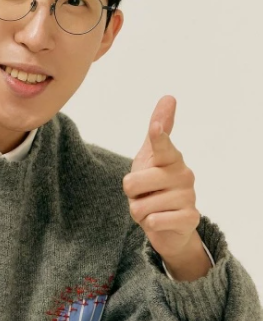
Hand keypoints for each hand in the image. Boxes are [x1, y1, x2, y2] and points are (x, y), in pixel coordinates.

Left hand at [122, 95, 200, 261]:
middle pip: (131, 183)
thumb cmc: (155, 185)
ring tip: (153, 207)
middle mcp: (183, 174)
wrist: (168, 223)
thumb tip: (169, 96)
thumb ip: (157, 130)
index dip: (157, 135)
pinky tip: (161, 220)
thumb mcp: (150, 156)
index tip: (155, 127)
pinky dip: (150, 224)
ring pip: (139, 206)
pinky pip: (153, 221)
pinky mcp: (190, 218)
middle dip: (131, 194)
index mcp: (170, 157)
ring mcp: (188, 196)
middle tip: (145, 194)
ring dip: (140, 211)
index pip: (161, 144)